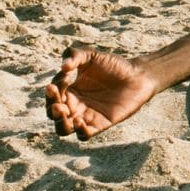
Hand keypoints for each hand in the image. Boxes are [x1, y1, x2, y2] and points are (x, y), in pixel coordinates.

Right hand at [44, 46, 159, 139]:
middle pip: (53, 114)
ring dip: (60, 123)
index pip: (52, 95)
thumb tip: (63, 66)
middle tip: (58, 103)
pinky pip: (83, 135)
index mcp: (69, 89)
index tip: (62, 80)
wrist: (137, 76)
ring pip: (63, 129)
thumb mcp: (92, 55)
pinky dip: (79, 131)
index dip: (52, 91)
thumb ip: (76, 55)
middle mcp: (74, 105)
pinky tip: (80, 121)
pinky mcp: (99, 125)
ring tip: (65, 113)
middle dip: (52, 109)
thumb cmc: (113, 65)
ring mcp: (85, 116)